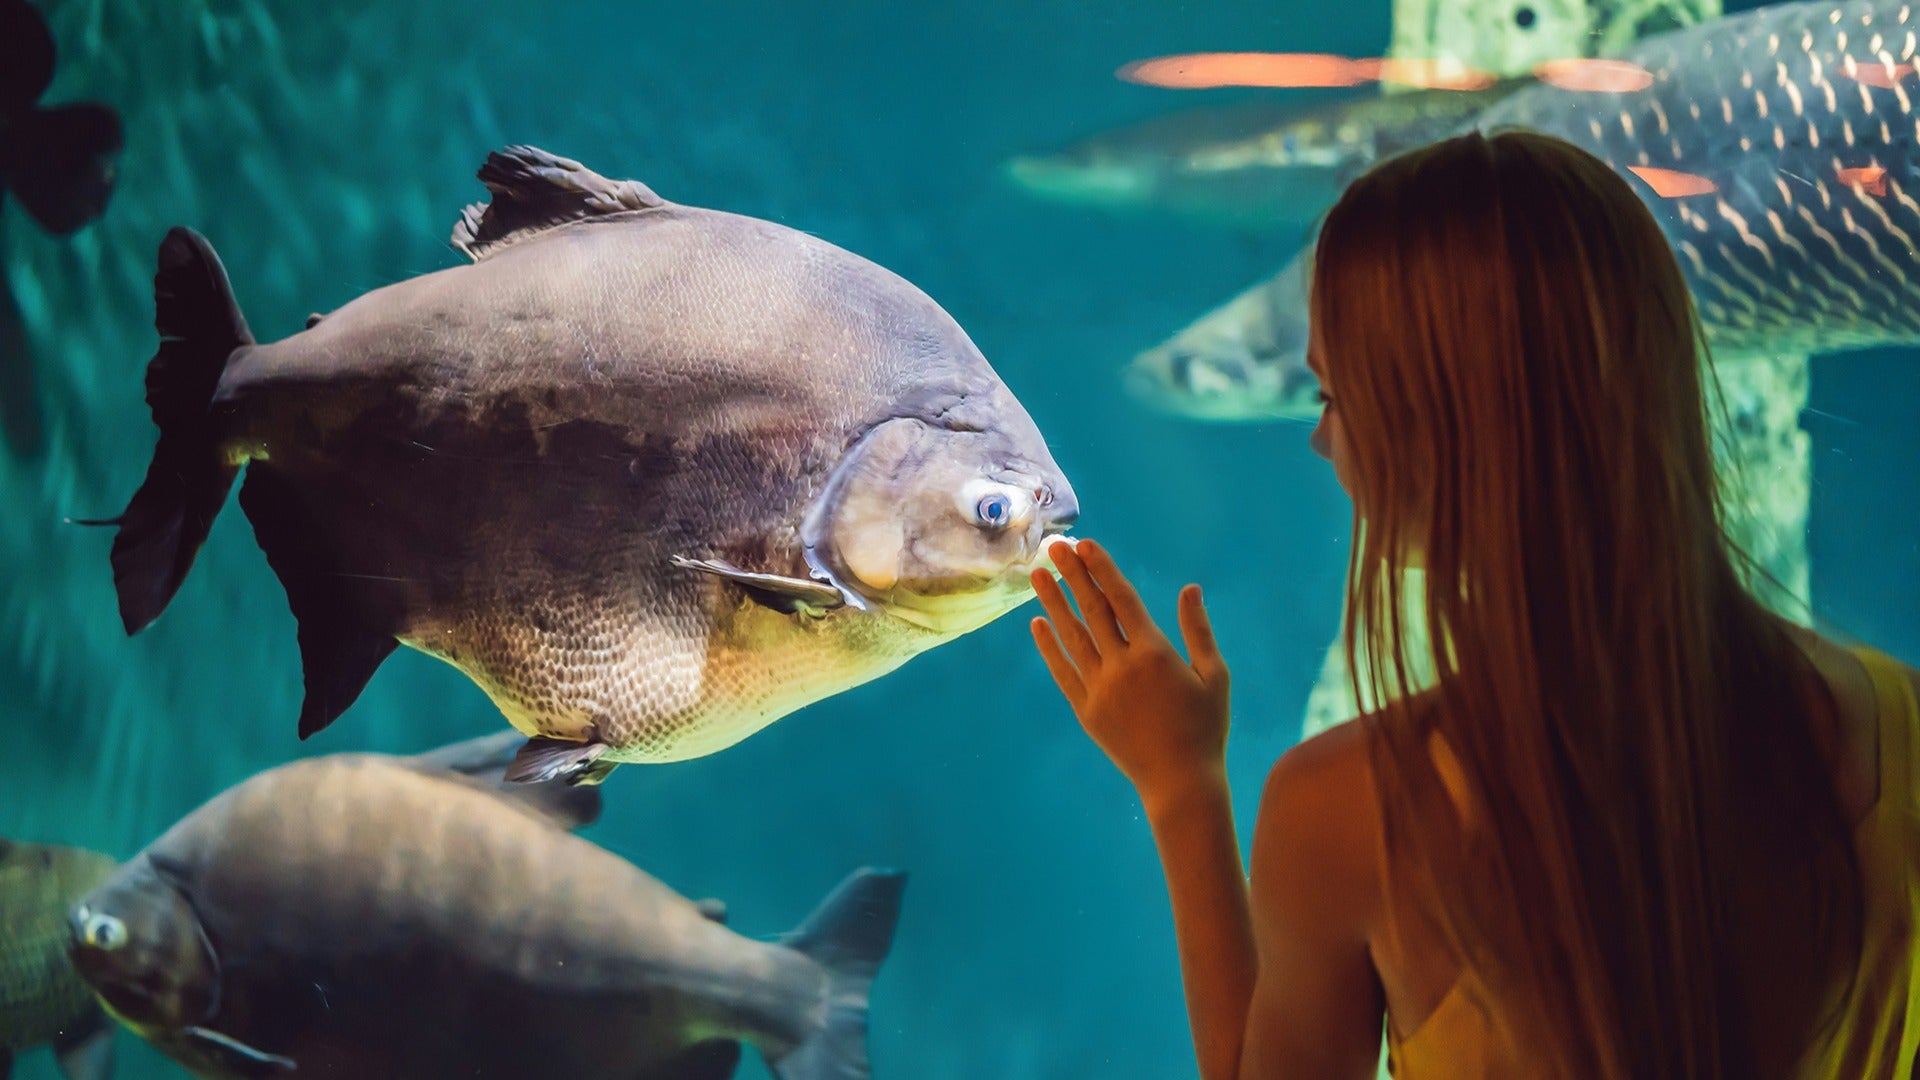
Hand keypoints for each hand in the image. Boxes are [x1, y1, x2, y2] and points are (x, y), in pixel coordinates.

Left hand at [1028, 539, 1230, 802]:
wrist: (1180, 782)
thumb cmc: (1205, 728)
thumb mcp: (1214, 676)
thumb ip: (1199, 630)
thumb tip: (1190, 589)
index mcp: (1155, 653)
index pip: (1122, 600)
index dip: (1102, 569)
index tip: (1086, 545)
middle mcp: (1122, 667)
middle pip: (1091, 610)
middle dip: (1073, 575)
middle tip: (1055, 546)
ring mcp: (1100, 689)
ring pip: (1071, 636)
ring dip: (1053, 603)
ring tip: (1038, 575)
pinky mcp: (1086, 711)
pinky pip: (1063, 671)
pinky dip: (1049, 647)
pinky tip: (1037, 624)